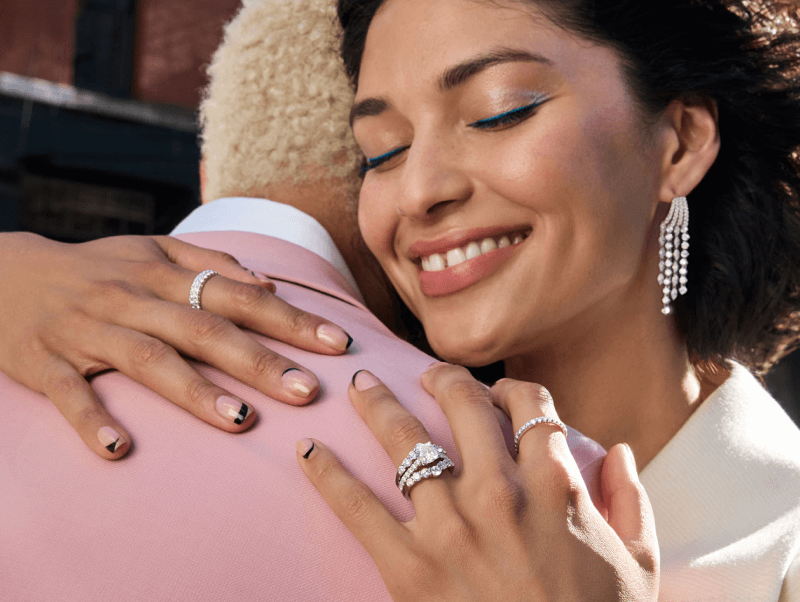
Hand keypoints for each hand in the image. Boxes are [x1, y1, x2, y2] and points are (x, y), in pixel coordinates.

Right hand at [0, 232, 352, 459]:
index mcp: (163, 272)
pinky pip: (70, 392)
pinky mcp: (45, 361)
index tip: (336, 344)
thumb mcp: (151, 250)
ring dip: (193, 391)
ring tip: (240, 420)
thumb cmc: (96, 268)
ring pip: (147, 359)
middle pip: (203, 329)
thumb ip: (210, 262)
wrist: (3, 273)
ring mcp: (88, 330)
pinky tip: (118, 449)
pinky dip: (92, 420)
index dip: (289, 318)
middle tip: (307, 390)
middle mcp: (132, 298)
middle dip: (258, 360)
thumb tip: (268, 283)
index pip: (238, 294)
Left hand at [297, 364, 658, 601]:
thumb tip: (620, 451)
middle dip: (443, 379)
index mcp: (555, 484)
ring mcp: (450, 525)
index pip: (530, 405)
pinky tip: (307, 450)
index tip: (499, 392)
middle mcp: (499, 492)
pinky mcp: (408, 566)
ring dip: (378, 404)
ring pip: (404, 440)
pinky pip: (357, 507)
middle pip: (462, 405)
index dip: (512, 388)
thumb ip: (631, 499)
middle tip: (427, 374)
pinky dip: (327, 474)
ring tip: (363, 385)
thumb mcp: (638, 564)